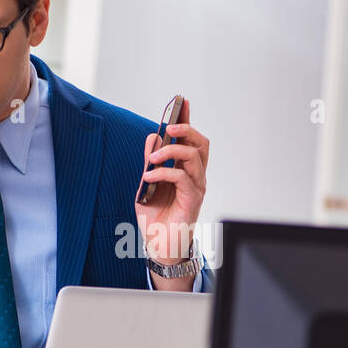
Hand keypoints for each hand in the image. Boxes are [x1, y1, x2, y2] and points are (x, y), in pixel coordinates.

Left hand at [135, 98, 207, 263]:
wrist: (159, 245)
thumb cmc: (156, 218)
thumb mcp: (147, 184)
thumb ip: (150, 162)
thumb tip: (152, 138)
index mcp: (186, 170)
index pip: (190, 140)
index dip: (187, 119)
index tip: (182, 102)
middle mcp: (195, 176)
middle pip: (200, 143)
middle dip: (186, 129)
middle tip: (170, 126)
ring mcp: (196, 187)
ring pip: (194, 156)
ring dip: (172, 150)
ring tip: (154, 157)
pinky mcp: (193, 199)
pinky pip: (182, 177)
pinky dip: (164, 172)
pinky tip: (150, 176)